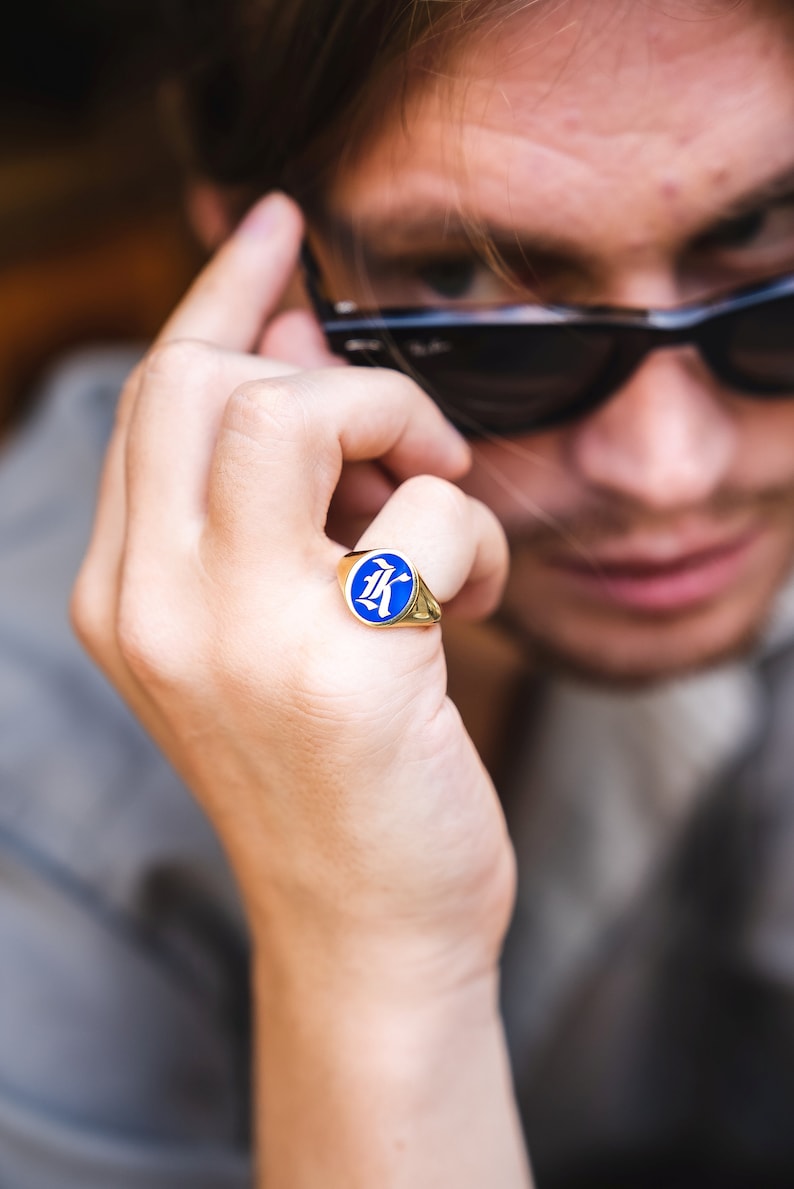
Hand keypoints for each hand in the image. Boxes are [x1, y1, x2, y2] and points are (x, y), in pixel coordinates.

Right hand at [72, 192, 513, 990]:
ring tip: (437, 501)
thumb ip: (263, 497)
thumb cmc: (332, 771)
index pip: (154, 394)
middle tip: (405, 442)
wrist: (364, 927)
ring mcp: (235, 638)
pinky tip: (474, 599)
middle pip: (208, 380)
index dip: (224, 291)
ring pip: (295, 412)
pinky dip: (474, 533)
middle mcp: (151, 606)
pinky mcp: (343, 670)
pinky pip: (425, 513)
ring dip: (400, 428)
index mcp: (120, 593)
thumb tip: (305, 348)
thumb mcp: (265, 627)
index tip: (278, 225)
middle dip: (333, 374)